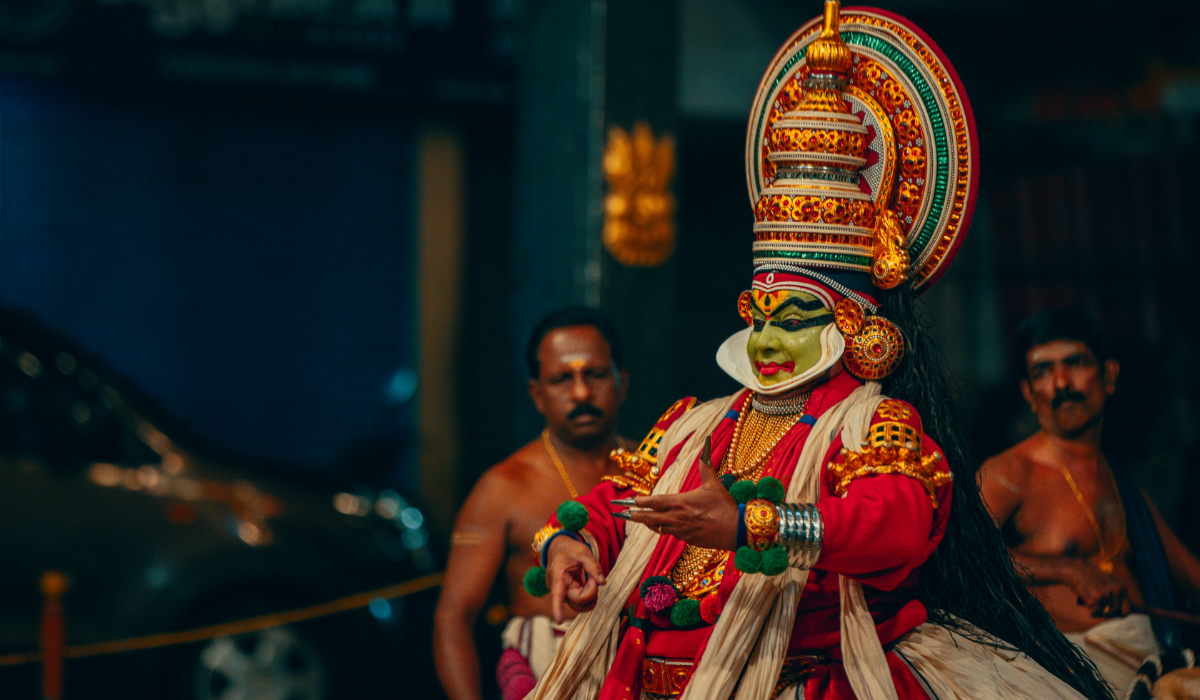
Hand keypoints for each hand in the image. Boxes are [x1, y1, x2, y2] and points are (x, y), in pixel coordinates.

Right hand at [545, 535, 606, 623]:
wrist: (558, 549)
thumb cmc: (569, 549)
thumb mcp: (583, 552)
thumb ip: (593, 566)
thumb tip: (603, 582)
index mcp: (558, 577)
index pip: (557, 595)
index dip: (557, 609)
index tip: (558, 621)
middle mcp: (557, 589)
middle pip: (576, 601)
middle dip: (591, 592)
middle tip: (593, 577)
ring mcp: (562, 594)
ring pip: (579, 605)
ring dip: (590, 596)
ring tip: (592, 580)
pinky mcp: (567, 595)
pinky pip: (579, 602)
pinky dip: (588, 595)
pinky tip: (589, 583)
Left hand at [623, 436, 738, 550]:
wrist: (736, 530)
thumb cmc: (725, 507)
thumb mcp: (714, 485)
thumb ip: (705, 468)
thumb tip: (704, 450)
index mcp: (681, 502)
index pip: (654, 502)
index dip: (640, 502)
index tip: (630, 501)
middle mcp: (677, 518)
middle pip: (649, 518)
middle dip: (634, 515)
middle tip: (621, 514)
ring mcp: (681, 531)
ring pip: (658, 527)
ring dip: (648, 523)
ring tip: (639, 519)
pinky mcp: (687, 540)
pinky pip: (670, 534)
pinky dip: (663, 529)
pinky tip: (661, 526)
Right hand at [1068, 560, 1129, 617]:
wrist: (1078, 570)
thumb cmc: (1094, 579)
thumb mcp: (1110, 585)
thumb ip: (1119, 597)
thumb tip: (1128, 612)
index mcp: (1122, 589)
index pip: (1126, 611)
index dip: (1119, 613)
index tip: (1112, 610)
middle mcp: (1116, 591)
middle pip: (1113, 612)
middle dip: (1106, 610)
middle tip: (1098, 600)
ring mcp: (1106, 594)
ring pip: (1103, 612)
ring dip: (1096, 607)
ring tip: (1092, 595)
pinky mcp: (1095, 598)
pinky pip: (1093, 611)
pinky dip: (1089, 607)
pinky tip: (1087, 597)